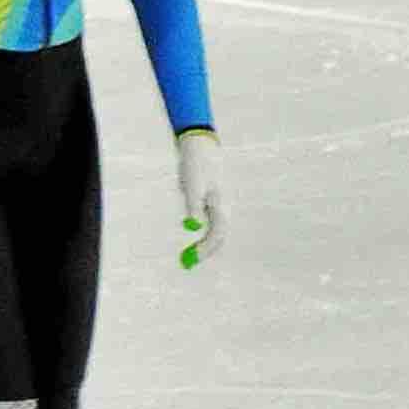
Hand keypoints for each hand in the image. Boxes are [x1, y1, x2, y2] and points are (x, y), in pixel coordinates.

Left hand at [172, 127, 219, 267]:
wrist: (199, 145)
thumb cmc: (195, 164)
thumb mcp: (192, 186)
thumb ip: (194, 207)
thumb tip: (193, 227)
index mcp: (221, 205)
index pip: (217, 235)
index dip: (206, 250)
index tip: (191, 260)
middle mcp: (222, 208)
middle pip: (218, 237)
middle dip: (204, 252)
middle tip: (186, 263)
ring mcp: (217, 205)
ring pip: (215, 232)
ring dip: (204, 245)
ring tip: (189, 255)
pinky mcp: (210, 201)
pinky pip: (210, 224)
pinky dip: (203, 235)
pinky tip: (194, 238)